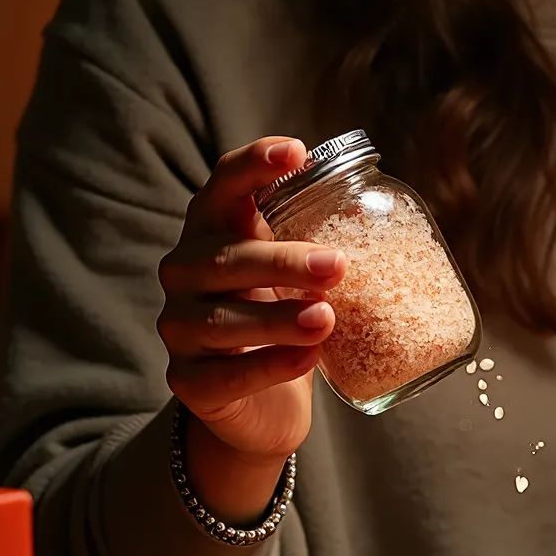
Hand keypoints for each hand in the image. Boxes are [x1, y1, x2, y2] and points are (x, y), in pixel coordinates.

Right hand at [156, 136, 343, 521]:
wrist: (262, 403)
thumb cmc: (284, 317)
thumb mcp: (300, 273)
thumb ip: (321, 239)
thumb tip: (376, 204)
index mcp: (214, 230)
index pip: (223, 184)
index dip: (254, 164)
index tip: (296, 152)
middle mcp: (186, 272)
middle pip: (225, 258)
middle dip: (284, 261)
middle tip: (338, 266)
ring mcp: (179, 328)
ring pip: (222, 320)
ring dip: (279, 318)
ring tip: (327, 319)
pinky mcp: (188, 382)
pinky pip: (225, 375)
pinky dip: (269, 366)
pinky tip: (308, 360)